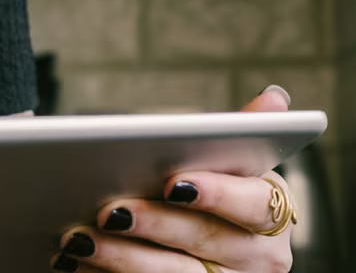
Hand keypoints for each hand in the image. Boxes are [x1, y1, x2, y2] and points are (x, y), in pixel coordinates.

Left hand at [48, 85, 295, 272]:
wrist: (201, 246)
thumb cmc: (210, 189)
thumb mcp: (225, 162)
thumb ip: (240, 132)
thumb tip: (275, 98)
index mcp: (274, 212)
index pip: (256, 205)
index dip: (217, 194)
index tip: (172, 182)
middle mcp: (262, 257)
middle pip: (207, 241)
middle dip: (155, 224)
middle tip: (109, 210)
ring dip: (123, 257)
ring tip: (81, 238)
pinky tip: (80, 264)